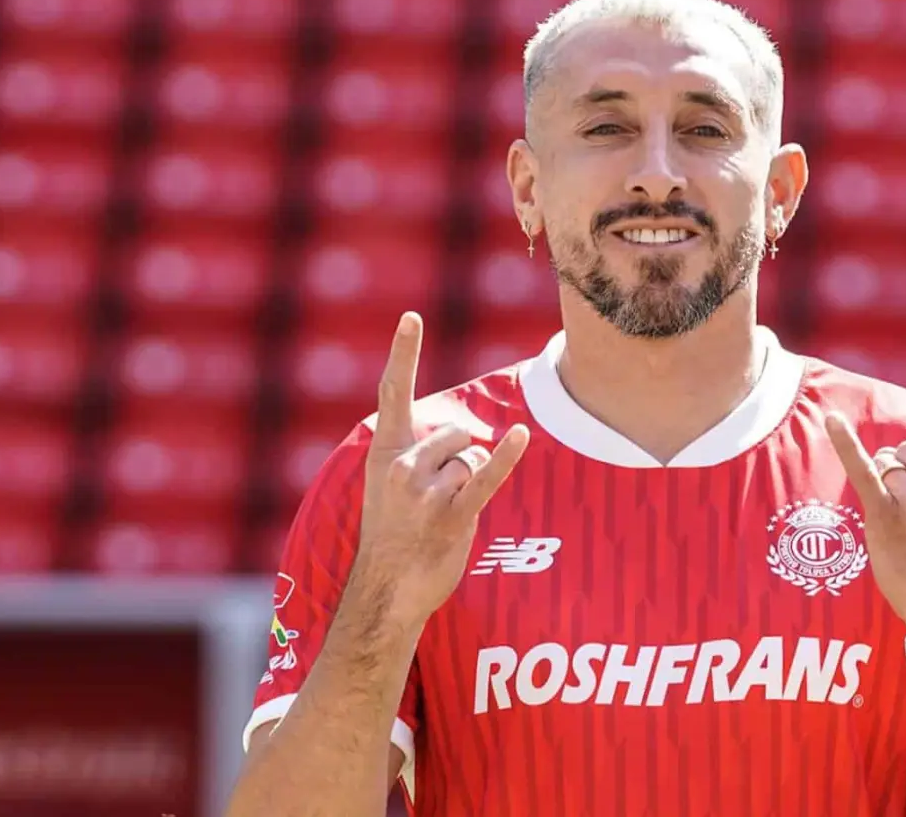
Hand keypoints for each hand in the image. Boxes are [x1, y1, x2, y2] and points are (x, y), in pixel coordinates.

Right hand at [351, 312, 529, 628]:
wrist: (386, 590)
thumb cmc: (393, 535)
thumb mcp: (388, 485)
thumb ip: (417, 453)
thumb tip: (467, 439)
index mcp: (384, 452)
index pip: (394, 392)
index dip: (403, 353)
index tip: (411, 317)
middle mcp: (402, 466)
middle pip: (457, 432)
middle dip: (463, 454)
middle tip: (439, 496)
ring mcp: (425, 491)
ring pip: (473, 456)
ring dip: (471, 480)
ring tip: (444, 513)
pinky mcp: (453, 514)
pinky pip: (486, 476)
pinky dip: (506, 457)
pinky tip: (521, 437)